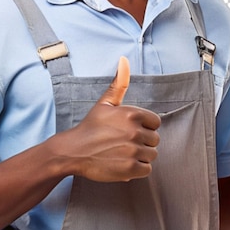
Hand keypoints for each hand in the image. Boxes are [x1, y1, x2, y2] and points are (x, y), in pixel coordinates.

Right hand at [65, 57, 161, 181]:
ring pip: (151, 155)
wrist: (73, 151)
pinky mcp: (130, 169)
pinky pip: (147, 169)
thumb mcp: (105, 103)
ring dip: (140, 156)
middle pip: (155, 140)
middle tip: (123, 143)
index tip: (129, 130)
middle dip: (142, 142)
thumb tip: (124, 59)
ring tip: (122, 153)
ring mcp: (133, 151)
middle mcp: (135, 132)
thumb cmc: (91, 126)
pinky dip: (137, 169)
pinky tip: (122, 163)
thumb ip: (119, 83)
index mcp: (133, 114)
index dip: (144, 127)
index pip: (156, 122)